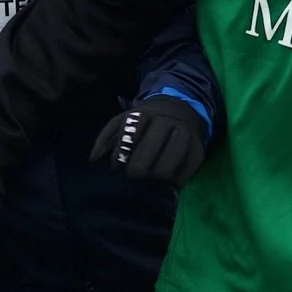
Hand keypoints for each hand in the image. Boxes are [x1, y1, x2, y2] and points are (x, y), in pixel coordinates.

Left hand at [90, 95, 208, 186]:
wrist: (181, 109)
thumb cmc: (145, 122)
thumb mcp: (123, 122)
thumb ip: (106, 139)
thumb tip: (94, 160)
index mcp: (142, 115)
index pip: (128, 141)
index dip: (120, 158)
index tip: (118, 166)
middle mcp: (165, 123)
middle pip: (146, 159)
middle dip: (137, 172)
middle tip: (135, 175)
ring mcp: (184, 136)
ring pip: (166, 170)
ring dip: (155, 180)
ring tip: (152, 179)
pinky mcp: (198, 149)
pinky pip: (184, 175)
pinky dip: (174, 182)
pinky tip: (168, 179)